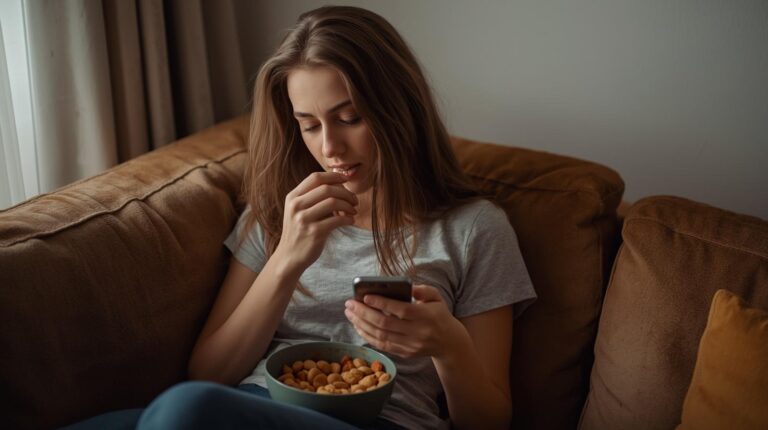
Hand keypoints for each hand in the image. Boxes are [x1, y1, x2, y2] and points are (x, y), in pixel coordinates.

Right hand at [275, 172, 357, 272]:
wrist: (290, 256)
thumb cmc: (300, 231)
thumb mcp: (299, 210)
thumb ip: (313, 197)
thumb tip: (340, 184)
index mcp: (293, 197)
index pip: (315, 178)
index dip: (333, 176)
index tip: (345, 179)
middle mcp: (296, 206)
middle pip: (327, 188)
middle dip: (345, 192)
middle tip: (354, 200)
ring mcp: (304, 219)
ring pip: (333, 202)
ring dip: (348, 205)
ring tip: (353, 211)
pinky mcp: (314, 233)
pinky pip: (337, 220)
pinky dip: (348, 219)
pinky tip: (350, 221)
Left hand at [344, 284, 465, 358]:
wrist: (449, 342)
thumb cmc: (439, 314)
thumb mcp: (436, 297)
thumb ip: (422, 290)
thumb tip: (405, 286)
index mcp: (425, 316)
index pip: (400, 310)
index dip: (381, 303)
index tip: (365, 296)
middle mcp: (417, 333)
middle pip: (385, 324)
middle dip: (363, 313)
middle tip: (349, 304)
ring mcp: (410, 345)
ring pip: (380, 336)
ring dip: (361, 325)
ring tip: (350, 313)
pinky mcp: (405, 353)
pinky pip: (382, 346)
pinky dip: (367, 336)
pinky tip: (358, 326)